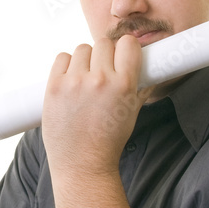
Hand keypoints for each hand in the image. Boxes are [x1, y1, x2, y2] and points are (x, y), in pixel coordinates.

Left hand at [41, 35, 153, 176]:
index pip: (128, 44)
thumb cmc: (109, 140)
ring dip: (85, 59)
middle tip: (102, 71)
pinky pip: (61, 58)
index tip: (122, 56)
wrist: (82, 164)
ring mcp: (74, 82)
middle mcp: (99, 80)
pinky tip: (70, 79)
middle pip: (103, 43)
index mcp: (123, 85)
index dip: (126, 48)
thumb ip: (143, 87)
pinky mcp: (53, 86)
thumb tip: (155, 68)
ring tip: (85, 78)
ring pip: (81, 49)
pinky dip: (66, 65)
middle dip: (104, 55)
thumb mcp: (132, 112)